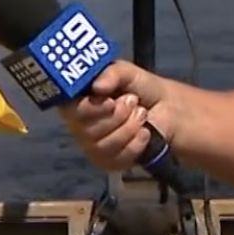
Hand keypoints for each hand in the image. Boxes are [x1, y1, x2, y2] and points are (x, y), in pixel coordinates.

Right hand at [59, 60, 175, 171]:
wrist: (166, 108)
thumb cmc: (139, 87)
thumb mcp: (127, 72)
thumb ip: (111, 73)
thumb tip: (97, 86)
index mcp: (77, 99)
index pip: (68, 109)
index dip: (87, 108)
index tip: (109, 101)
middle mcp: (79, 124)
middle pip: (85, 130)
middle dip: (116, 115)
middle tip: (133, 100)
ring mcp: (93, 146)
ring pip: (103, 145)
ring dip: (129, 127)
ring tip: (142, 113)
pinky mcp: (109, 162)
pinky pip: (118, 158)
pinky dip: (136, 143)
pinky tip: (145, 131)